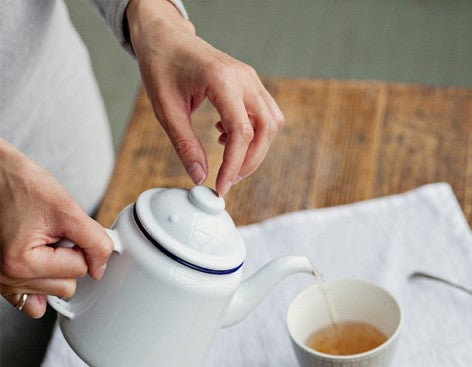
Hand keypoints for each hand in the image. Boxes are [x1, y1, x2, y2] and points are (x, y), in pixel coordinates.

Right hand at [0, 140, 113, 318]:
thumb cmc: (19, 184)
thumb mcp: (65, 207)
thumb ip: (94, 240)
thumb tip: (101, 268)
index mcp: (21, 262)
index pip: (79, 269)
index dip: (78, 245)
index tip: (61, 228)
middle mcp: (7, 277)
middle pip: (66, 286)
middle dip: (66, 259)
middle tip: (49, 234)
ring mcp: (2, 282)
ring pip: (54, 292)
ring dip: (53, 269)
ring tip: (37, 241)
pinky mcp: (1, 282)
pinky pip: (32, 304)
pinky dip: (40, 287)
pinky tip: (36, 265)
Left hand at [126, 0, 284, 195]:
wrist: (164, 37)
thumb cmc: (162, 66)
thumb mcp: (166, 110)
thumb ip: (185, 145)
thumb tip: (199, 177)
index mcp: (222, 80)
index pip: (241, 132)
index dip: (234, 166)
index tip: (221, 187)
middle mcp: (243, 78)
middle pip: (266, 129)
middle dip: (250, 161)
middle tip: (228, 180)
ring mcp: (250, 78)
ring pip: (271, 123)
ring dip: (256, 148)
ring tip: (228, 159)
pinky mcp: (249, 83)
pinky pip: (265, 114)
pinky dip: (254, 133)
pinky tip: (226, 137)